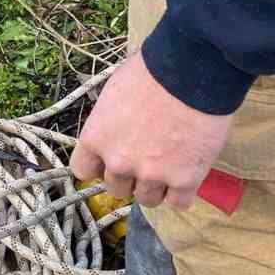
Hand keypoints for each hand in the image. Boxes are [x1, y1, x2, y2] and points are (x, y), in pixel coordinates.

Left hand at [70, 51, 233, 210]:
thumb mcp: (114, 92)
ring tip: (170, 165)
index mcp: (96, 138)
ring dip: (156, 186)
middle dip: (129, 176)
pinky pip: (178, 203)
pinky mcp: (185, 180)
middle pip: (116, 188)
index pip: (83, 170)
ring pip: (147, 199)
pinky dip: (182, 192)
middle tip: (146, 158)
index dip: (99, 165)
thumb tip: (115, 129)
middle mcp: (119, 162)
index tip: (110, 159)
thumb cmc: (151, 71)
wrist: (191, 72)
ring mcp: (151, 174)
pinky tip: (187, 174)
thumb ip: (109, 121)